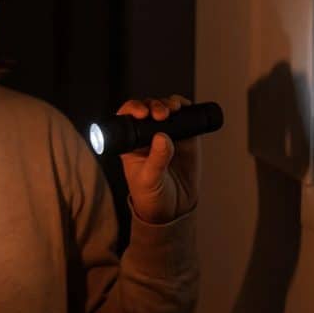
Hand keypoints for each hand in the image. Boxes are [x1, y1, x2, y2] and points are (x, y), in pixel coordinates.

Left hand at [117, 95, 200, 223]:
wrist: (174, 208)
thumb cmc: (152, 197)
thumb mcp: (149, 180)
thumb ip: (156, 160)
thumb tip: (163, 137)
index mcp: (131, 143)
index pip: (127, 118)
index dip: (133, 109)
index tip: (142, 113)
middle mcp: (147, 135)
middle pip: (148, 108)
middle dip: (154, 105)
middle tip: (161, 114)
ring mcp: (167, 133)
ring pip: (165, 108)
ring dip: (168, 103)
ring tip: (174, 109)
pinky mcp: (185, 136)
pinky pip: (185, 116)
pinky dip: (186, 108)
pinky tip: (186, 108)